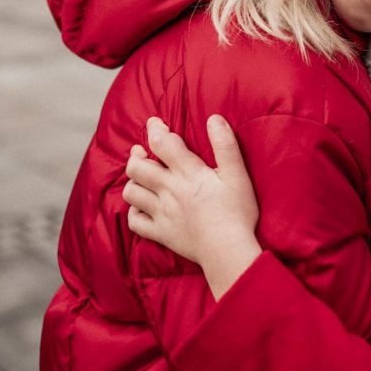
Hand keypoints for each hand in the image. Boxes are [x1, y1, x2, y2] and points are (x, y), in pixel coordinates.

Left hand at [123, 115, 261, 297]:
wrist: (229, 251)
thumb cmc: (238, 212)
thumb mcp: (237, 174)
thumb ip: (225, 145)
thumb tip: (214, 118)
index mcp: (188, 173)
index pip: (162, 144)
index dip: (155, 129)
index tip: (154, 123)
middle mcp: (169, 191)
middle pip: (138, 168)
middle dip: (136, 155)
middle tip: (141, 151)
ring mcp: (162, 213)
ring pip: (132, 192)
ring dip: (133, 181)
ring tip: (140, 176)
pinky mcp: (161, 233)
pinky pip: (135, 222)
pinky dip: (134, 212)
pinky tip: (142, 207)